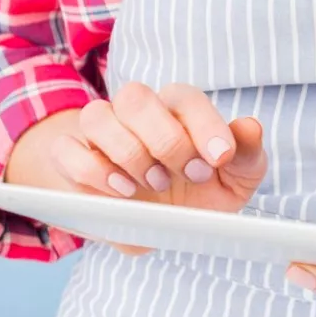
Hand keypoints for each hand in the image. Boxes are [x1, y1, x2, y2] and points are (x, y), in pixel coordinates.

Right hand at [4, 83, 266, 251]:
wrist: (158, 219)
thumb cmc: (201, 189)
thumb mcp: (235, 179)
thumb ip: (245, 153)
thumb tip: (250, 127)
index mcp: (179, 108)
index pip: (186, 99)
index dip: (204, 125)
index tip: (219, 158)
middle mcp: (137, 111)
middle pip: (136, 98)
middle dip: (165, 140)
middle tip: (185, 175)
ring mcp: (102, 131)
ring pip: (97, 116)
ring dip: (127, 152)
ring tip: (153, 183)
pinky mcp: (71, 156)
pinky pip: (66, 150)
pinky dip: (90, 170)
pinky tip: (120, 191)